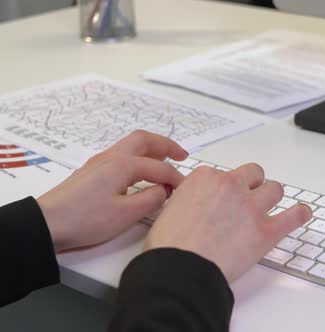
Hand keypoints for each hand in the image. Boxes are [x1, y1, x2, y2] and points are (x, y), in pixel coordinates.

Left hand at [38, 130, 186, 251]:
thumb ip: (151, 200)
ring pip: (131, 146)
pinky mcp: (92, 172)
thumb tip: (164, 191)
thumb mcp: (125, 214)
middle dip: (166, 145)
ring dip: (152, 149)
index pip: (159, 168)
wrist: (46, 224)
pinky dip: (139, 157)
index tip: (187, 189)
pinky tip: (142, 172)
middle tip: (183, 156)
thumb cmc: (86, 219)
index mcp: (122, 165)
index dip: (176, 178)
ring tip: (166, 161)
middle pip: (143, 140)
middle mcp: (111, 157)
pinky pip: (122, 155)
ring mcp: (99, 162)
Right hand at [144, 163, 311, 282]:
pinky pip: (293, 216)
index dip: (224, 189)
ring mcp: (251, 207)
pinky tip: (301, 213)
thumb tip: (198, 206)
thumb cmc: (169, 246)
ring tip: (266, 209)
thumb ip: (190, 199)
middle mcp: (231, 186)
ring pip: (274, 189)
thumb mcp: (169, 210)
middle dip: (251, 186)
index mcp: (205, 178)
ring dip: (271, 198)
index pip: (223, 174)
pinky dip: (299, 214)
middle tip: (245, 202)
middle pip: (253, 174)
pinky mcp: (266, 230)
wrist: (179, 270)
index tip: (222, 200)